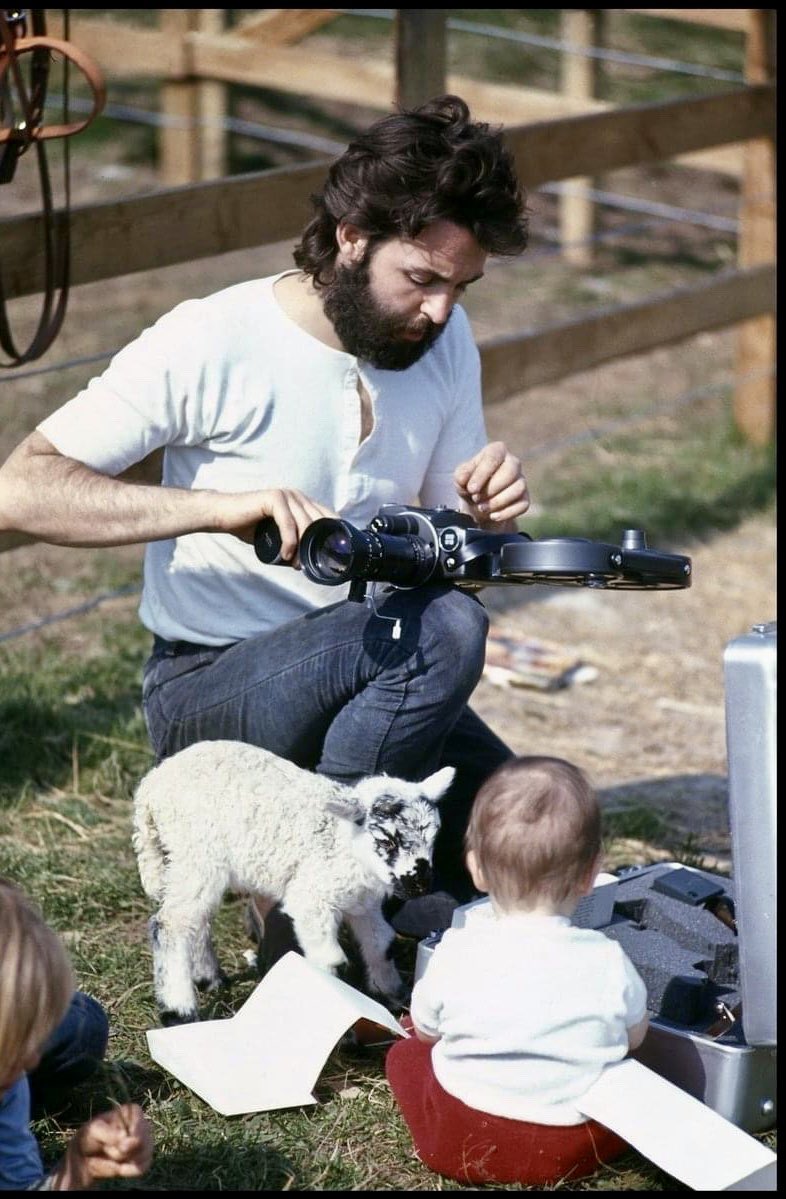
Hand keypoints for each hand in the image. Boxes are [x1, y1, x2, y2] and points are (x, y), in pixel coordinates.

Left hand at [57, 1104, 152, 1188]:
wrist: (87, 1159)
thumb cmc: (89, 1138)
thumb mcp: (93, 1131)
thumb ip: (108, 1133)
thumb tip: (125, 1137)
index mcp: (129, 1112)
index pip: (139, 1115)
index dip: (135, 1128)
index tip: (125, 1144)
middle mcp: (140, 1125)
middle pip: (143, 1137)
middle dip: (125, 1150)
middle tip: (107, 1150)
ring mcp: (144, 1143)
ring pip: (145, 1153)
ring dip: (126, 1160)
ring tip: (110, 1157)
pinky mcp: (143, 1160)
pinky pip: (143, 1167)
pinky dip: (130, 1170)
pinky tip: (119, 1169)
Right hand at [218, 488, 336, 562]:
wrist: (224, 516)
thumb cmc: (249, 526)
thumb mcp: (278, 535)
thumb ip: (293, 540)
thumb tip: (306, 561)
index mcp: (302, 502)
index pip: (327, 516)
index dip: (334, 533)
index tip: (334, 554)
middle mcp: (297, 496)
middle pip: (318, 523)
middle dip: (316, 546)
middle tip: (308, 565)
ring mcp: (286, 495)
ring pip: (305, 524)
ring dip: (302, 548)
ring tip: (296, 564)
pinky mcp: (274, 498)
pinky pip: (288, 524)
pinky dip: (289, 542)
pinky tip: (285, 555)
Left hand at [453, 441, 529, 529]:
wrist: (477, 505)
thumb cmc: (470, 485)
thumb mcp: (460, 478)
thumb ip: (461, 475)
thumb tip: (463, 479)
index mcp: (497, 451)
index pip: (493, 457)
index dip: (482, 474)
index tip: (471, 489)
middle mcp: (513, 463)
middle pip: (510, 471)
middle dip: (491, 489)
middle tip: (476, 498)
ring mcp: (521, 480)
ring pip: (518, 488)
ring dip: (497, 502)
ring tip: (482, 508)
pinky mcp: (525, 498)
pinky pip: (522, 505)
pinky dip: (506, 513)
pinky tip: (493, 516)